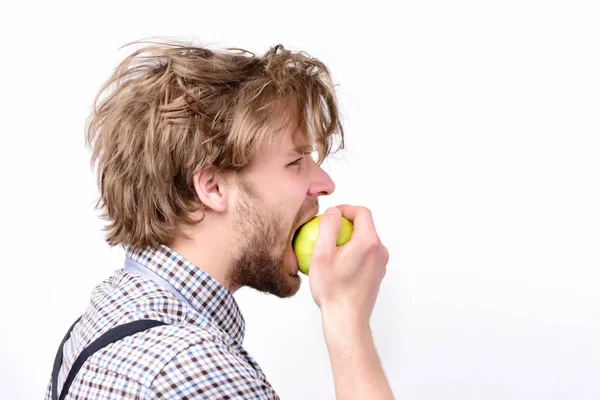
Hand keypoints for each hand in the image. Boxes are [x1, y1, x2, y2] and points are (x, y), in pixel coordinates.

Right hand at [309, 205, 388, 327]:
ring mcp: (381, 264)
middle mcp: (380, 251)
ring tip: (329, 251)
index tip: (330, 217)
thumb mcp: (321, 254)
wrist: (347, 320)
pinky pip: (365, 255)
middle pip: (364, 226)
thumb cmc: (332, 289)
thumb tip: (333, 212)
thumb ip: (328, 227)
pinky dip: (352, 253)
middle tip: (326, 234)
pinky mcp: (377, 274)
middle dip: (345, 225)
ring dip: (348, 240)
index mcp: (369, 242)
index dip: (345, 209)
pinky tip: (336, 266)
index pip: (361, 212)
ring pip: (365, 241)